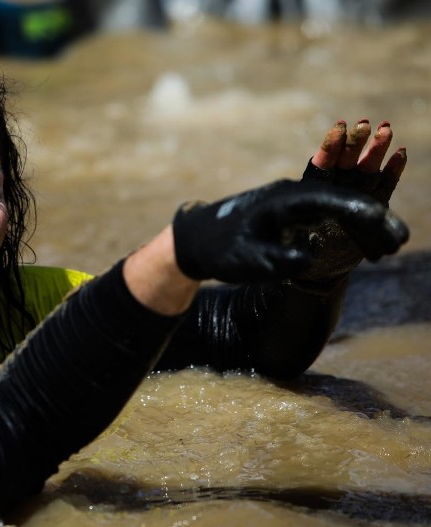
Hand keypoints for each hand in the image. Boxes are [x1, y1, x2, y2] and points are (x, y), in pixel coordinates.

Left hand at [171, 119, 409, 284]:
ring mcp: (293, 200)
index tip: (388, 232)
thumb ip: (277, 260)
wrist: (196, 240)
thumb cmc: (220, 250)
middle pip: (343, 199)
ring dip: (366, 223)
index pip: (332, 201)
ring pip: (340, 205)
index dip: (363, 216)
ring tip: (389, 248)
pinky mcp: (293, 211)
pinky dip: (351, 225)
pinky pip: (331, 213)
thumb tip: (309, 259)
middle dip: (374, 219)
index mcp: (283, 200)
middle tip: (400, 242)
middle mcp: (292, 193)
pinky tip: (368, 244)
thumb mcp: (246, 261)